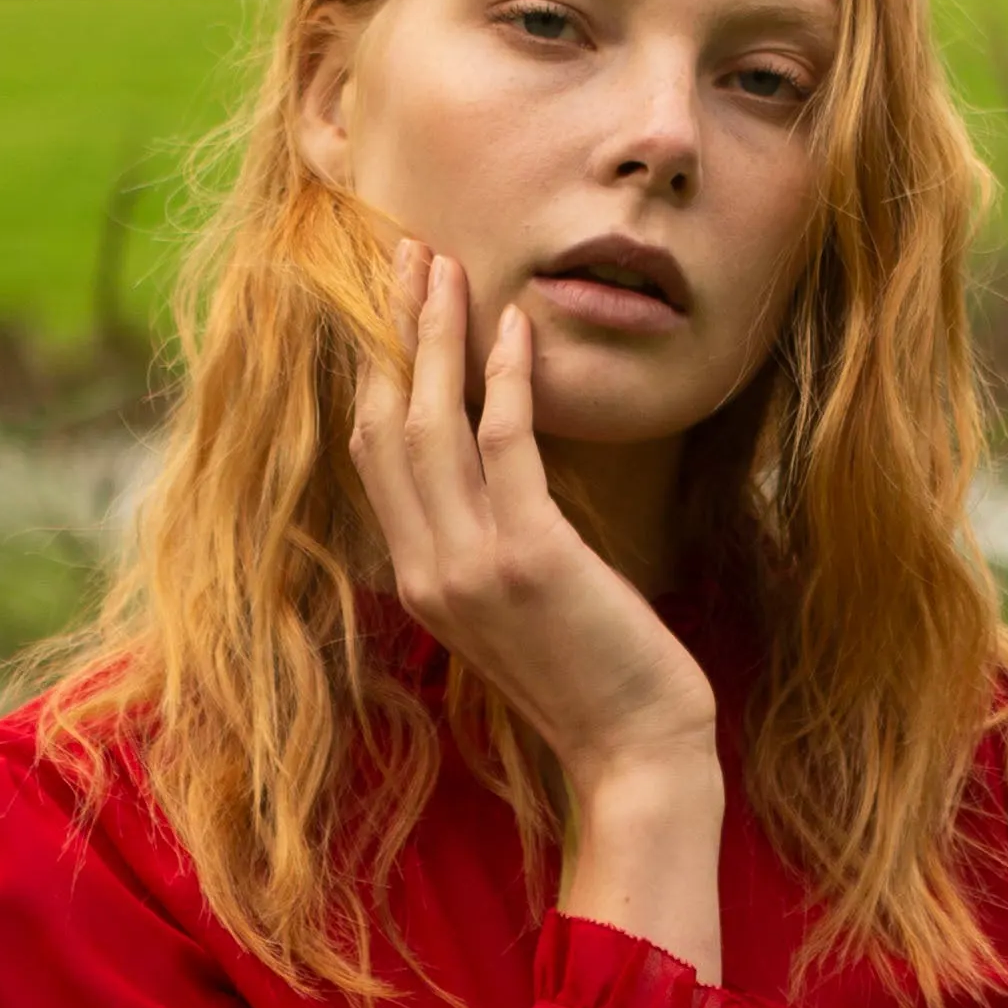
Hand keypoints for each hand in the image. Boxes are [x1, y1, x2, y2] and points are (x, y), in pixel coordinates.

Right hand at [350, 244, 724, 970]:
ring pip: (431, 424)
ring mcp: (470, 565)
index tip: (382, 304)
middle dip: (391, 332)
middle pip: (384, 425)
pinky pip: (507, 444)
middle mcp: (428, 569)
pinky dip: (509, 378)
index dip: (372, 372)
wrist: (635, 755)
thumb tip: (489, 481)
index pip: (373, 457)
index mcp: (420, 581)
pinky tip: (517, 326)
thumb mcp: (519, 613)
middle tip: (400, 252)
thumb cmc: (595, 684)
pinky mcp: (529, 556)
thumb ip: (486, 552)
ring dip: (435, 335)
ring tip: (442, 264)